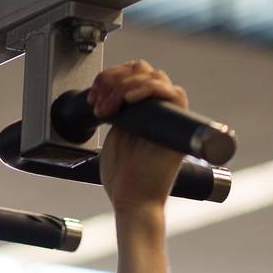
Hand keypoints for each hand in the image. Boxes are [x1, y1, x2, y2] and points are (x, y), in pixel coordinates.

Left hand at [87, 60, 189, 214]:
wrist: (132, 202)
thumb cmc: (123, 180)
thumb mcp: (114, 135)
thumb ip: (117, 110)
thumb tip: (111, 87)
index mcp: (143, 111)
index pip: (134, 74)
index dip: (111, 76)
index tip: (93, 96)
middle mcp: (158, 110)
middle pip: (142, 69)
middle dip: (114, 79)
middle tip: (98, 102)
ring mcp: (169, 116)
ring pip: (153, 76)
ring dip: (123, 87)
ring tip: (107, 109)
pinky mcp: (180, 126)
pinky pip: (172, 93)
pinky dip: (148, 89)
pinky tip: (129, 101)